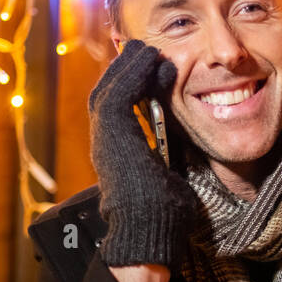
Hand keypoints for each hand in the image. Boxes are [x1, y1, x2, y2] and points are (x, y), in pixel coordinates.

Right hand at [87, 39, 200, 268]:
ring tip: (146, 49)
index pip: (118, 111)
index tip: (154, 71)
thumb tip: (177, 154)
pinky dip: (132, 72)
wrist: (149, 232)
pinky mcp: (112, 135)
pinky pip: (118, 93)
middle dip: (125, 72)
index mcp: (118, 154)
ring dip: (128, 67)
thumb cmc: (162, 217)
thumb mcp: (167, 180)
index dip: (132, 88)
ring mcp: (105, 139)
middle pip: (107, 95)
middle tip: (145, 51)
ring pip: (109, 90)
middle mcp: (105, 145)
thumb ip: (166, 161)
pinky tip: (148, 58)